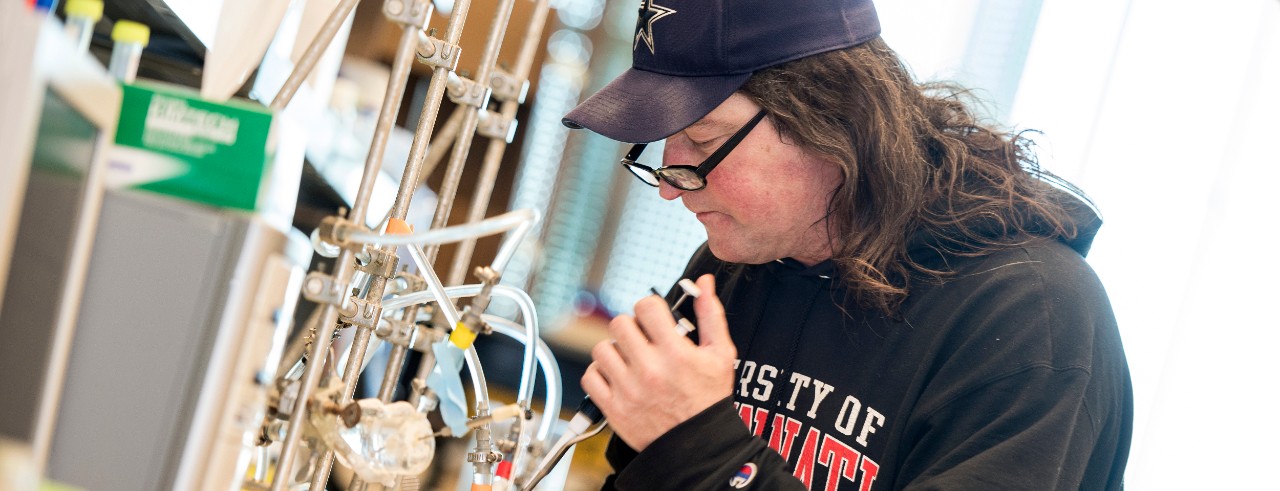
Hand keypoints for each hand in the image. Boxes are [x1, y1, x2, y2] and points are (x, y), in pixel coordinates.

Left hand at [580, 274, 736, 450]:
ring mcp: (628, 389)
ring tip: (630, 358)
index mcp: (675, 353)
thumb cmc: (709, 400)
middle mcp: (649, 369)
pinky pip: (590, 377)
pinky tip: (617, 376)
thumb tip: (704, 283)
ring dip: (614, 349)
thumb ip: (710, 314)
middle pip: (620, 323)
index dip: (650, 307)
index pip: (645, 306)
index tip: (654, 318)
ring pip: (602, 348)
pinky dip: (600, 373)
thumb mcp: (720, 354)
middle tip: (643, 339)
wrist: (698, 447)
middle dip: (632, 327)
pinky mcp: (613, 408)